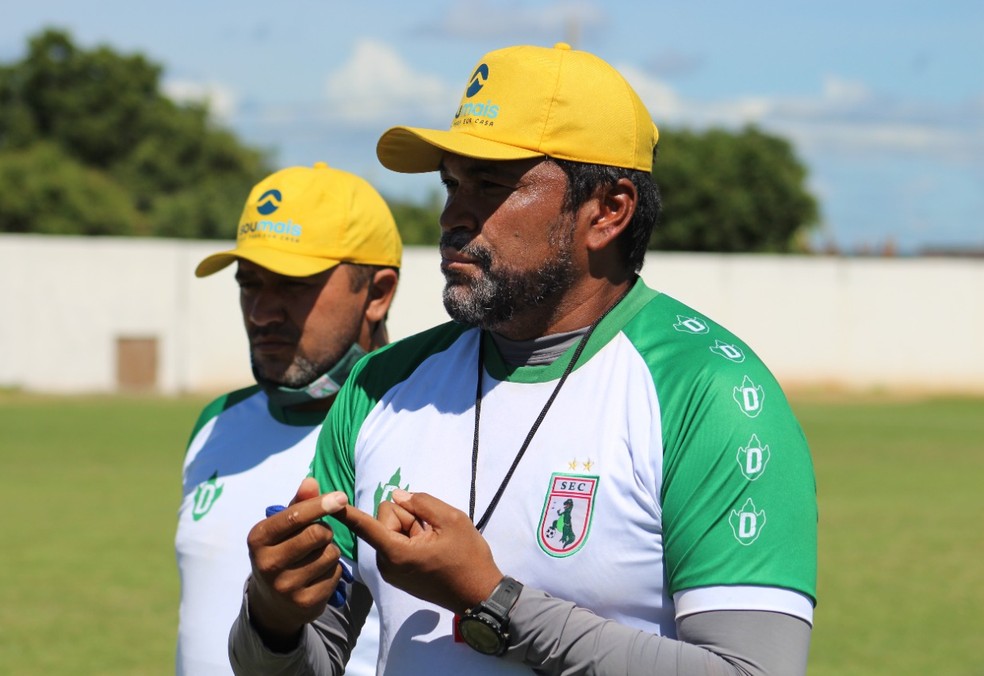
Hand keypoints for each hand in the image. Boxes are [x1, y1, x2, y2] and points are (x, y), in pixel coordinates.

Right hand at [245, 477, 348, 648]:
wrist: (272, 603)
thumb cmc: (281, 552)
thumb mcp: (282, 528)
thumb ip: (298, 504)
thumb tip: (311, 481)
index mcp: (258, 539)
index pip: (294, 516)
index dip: (320, 504)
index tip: (341, 497)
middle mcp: (267, 564)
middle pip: (318, 534)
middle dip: (326, 530)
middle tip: (320, 535)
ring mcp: (286, 587)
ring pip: (331, 554)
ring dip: (331, 550)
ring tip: (316, 556)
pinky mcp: (305, 603)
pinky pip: (336, 573)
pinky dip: (334, 569)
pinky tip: (319, 574)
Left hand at [335, 489, 502, 612]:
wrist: (479, 595)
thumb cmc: (468, 557)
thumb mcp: (452, 520)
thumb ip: (422, 503)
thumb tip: (397, 495)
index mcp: (397, 552)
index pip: (366, 526)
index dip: (347, 512)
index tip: (327, 502)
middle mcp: (387, 564)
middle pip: (386, 519)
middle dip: (407, 517)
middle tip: (431, 532)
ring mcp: (391, 572)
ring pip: (391, 530)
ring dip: (410, 529)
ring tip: (433, 543)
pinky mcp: (397, 576)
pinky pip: (396, 544)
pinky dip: (410, 540)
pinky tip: (430, 549)